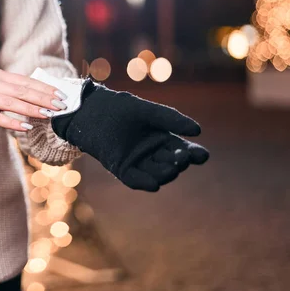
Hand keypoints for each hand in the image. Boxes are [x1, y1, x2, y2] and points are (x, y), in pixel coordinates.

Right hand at [0, 68, 67, 130]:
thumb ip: (14, 90)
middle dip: (43, 98)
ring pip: (11, 103)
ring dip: (31, 109)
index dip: (45, 88)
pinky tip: (25, 128)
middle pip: (22, 90)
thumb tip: (40, 97)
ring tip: (47, 115)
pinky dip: (12, 123)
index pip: (27, 81)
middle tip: (60, 105)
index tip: (61, 95)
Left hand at [51, 80, 209, 191]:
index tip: (202, 155)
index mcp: (161, 137)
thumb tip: (198, 131)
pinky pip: (135, 179)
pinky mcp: (121, 168)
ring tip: (172, 169)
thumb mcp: (145, 110)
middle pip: (172, 162)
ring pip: (156, 172)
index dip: (193, 154)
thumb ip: (169, 118)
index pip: (182, 149)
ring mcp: (136, 161)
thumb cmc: (116, 106)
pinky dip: (144, 182)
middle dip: (180, 161)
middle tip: (184, 157)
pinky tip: (154, 184)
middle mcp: (151, 152)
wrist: (88, 110)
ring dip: (165, 173)